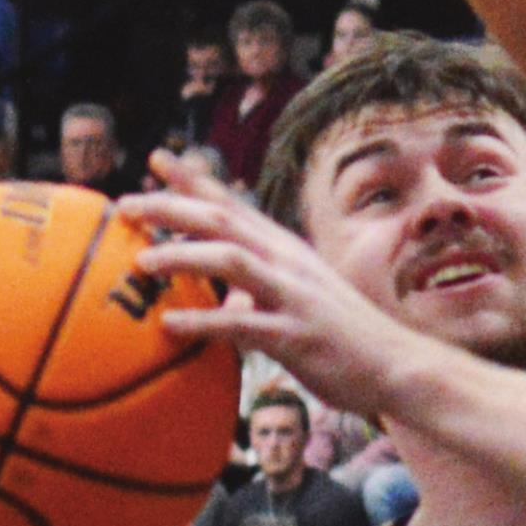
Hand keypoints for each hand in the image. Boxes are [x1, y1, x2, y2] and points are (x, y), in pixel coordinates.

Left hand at [120, 151, 422, 419]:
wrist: (401, 366)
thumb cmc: (350, 340)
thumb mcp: (305, 301)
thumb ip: (263, 292)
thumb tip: (226, 297)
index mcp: (288, 251)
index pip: (234, 203)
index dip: (193, 180)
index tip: (156, 159)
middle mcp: (288, 263)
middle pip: (222, 219)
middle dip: (171, 207)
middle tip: (125, 206)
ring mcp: (294, 297)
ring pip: (229, 259)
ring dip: (182, 256)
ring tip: (141, 263)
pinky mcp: (297, 336)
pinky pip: (242, 324)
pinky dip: (203, 322)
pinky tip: (170, 327)